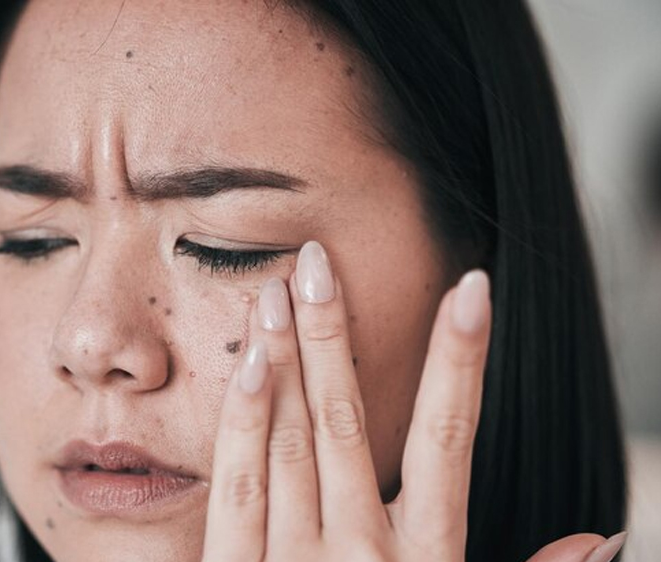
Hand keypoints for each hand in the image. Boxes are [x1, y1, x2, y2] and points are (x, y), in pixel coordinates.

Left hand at [201, 241, 625, 561]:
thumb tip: (602, 539)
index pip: (451, 442)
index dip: (462, 362)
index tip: (472, 290)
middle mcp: (360, 555)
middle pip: (350, 423)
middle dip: (340, 336)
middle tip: (321, 260)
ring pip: (291, 441)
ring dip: (287, 361)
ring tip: (280, 289)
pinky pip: (238, 487)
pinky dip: (244, 422)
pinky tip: (249, 366)